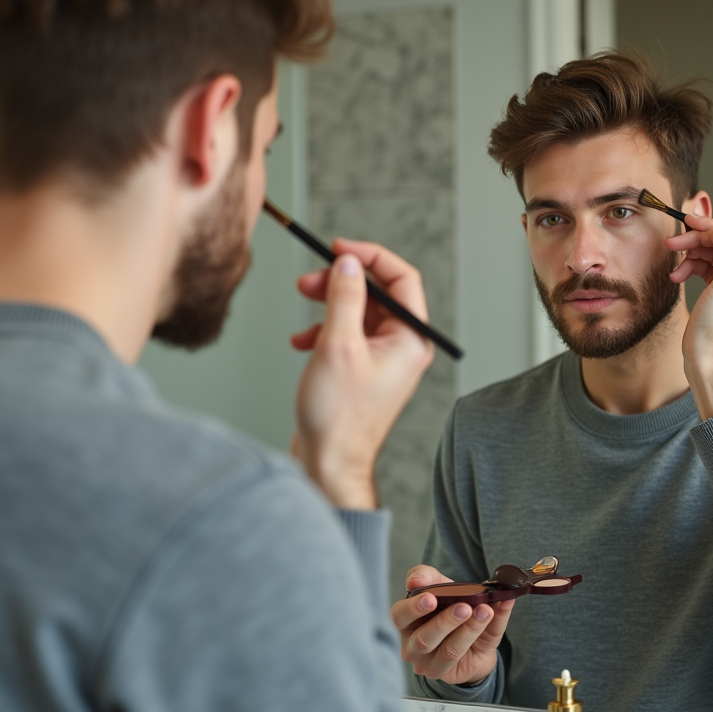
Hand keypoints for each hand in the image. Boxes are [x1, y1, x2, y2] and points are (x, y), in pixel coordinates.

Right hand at [291, 238, 434, 507]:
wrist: (328, 463)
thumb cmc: (339, 417)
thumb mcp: (338, 345)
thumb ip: (344, 297)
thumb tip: (348, 262)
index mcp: (411, 340)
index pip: (402, 279)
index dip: (370, 257)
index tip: (338, 248)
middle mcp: (403, 348)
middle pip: (377, 293)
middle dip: (341, 281)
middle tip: (309, 280)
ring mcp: (383, 360)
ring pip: (357, 312)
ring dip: (327, 304)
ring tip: (300, 305)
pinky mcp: (362, 370)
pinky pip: (346, 334)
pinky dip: (322, 330)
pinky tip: (301, 342)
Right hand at [391, 565, 515, 685]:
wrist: (472, 636)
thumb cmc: (449, 608)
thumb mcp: (440, 586)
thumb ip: (428, 577)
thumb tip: (416, 579)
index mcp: (406, 622)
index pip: (400, 616)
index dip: (414, 607)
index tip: (431, 598)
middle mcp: (411, 646)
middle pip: (423, 639)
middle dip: (446, 621)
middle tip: (464, 607)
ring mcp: (427, 664)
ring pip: (447, 650)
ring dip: (468, 629)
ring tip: (484, 612)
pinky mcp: (446, 673)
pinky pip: (463, 658)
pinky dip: (478, 635)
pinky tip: (489, 619)